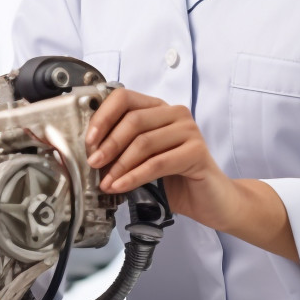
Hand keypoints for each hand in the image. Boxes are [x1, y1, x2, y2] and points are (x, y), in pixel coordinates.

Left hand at [83, 88, 237, 230]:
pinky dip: (134, 176)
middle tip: (93, 163)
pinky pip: (157, 163)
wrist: (211, 201)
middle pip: (133, 120)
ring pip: (144, 142)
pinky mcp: (197, 151)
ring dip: (119, 165)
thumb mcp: (143, 159)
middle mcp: (175, 113)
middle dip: (108, 144)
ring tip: (105, 182)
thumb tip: (91, 150)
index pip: (124, 97)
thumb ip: (123, 148)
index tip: (89, 140)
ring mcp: (188, 130)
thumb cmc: (175, 179)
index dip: (103, 116)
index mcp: (158, 108)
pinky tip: (121, 186)